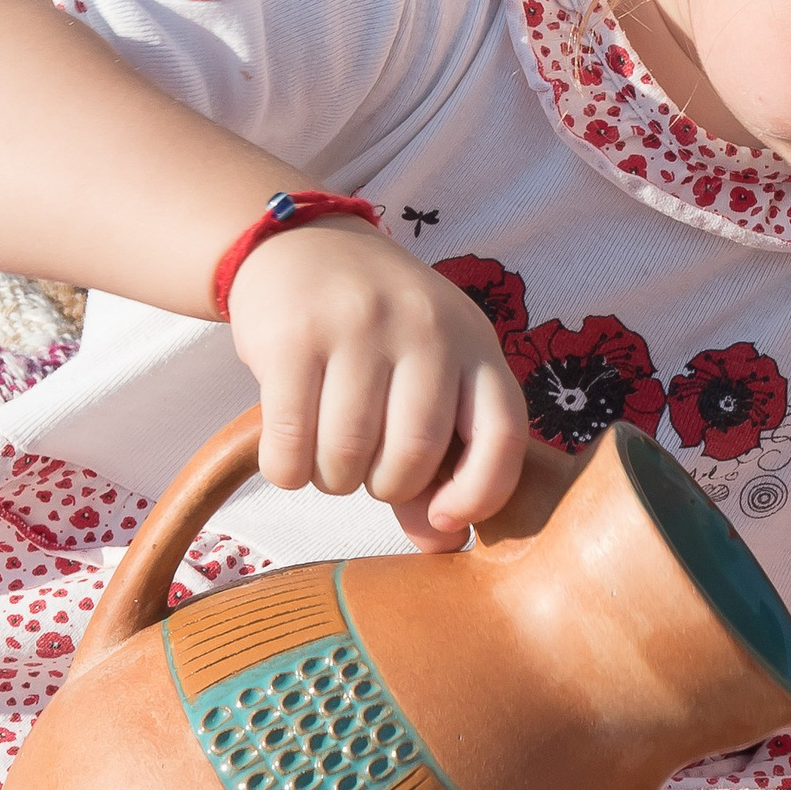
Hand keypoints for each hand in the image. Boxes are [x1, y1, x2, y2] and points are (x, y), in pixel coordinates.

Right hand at [224, 224, 527, 549]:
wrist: (300, 244)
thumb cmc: (376, 332)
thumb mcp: (425, 376)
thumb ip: (438, 462)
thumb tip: (442, 544)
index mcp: (475, 343)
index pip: (503, 434)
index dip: (479, 494)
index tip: (443, 517)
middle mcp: (425, 328)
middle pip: (414, 454)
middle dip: (384, 486)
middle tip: (366, 469)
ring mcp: (357, 326)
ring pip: (349, 454)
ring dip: (332, 479)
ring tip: (328, 456)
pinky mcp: (292, 335)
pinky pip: (291, 444)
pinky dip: (288, 471)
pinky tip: (288, 455)